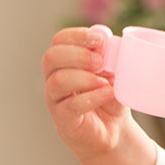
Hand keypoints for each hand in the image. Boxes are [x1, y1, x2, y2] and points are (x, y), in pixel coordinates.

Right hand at [41, 26, 132, 158]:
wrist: (113, 129)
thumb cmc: (109, 95)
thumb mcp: (112, 70)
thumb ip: (108, 54)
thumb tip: (105, 39)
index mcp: (64, 61)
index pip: (59, 40)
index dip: (77, 36)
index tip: (100, 39)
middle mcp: (54, 77)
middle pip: (51, 57)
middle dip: (77, 55)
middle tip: (100, 62)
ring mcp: (55, 99)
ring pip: (58, 81)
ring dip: (84, 78)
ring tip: (105, 83)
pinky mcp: (63, 119)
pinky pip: (70, 105)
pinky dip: (91, 97)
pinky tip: (107, 93)